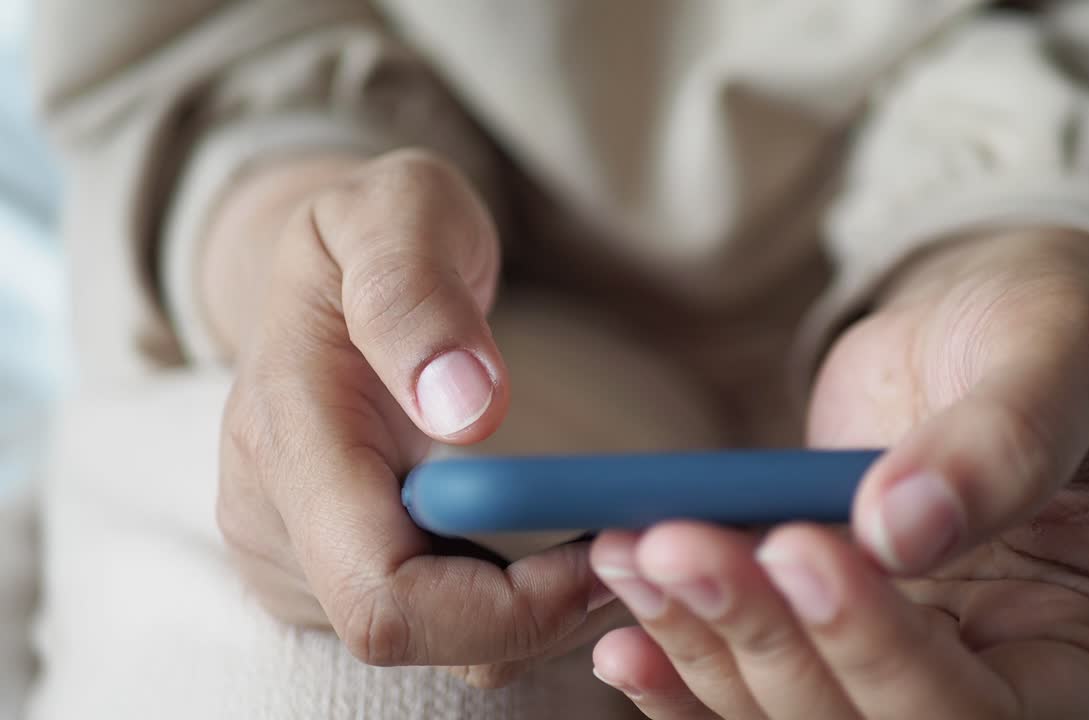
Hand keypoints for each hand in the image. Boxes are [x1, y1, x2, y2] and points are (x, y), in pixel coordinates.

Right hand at [211, 150, 611, 680]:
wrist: (330, 264)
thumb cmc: (371, 228)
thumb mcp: (395, 210)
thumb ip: (416, 293)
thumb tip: (466, 409)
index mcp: (287, 438)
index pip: (384, 596)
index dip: (505, 607)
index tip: (602, 547)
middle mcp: (274, 521)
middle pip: (415, 635)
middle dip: (537, 612)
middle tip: (626, 540)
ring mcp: (296, 555)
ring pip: (433, 644)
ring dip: (534, 612)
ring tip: (598, 533)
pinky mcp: (330, 570)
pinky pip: (432, 626)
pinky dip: (511, 604)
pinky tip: (555, 546)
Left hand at [589, 230, 1088, 717]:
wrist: (978, 328)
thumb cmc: (1049, 334)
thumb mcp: (1061, 357)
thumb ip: (1004, 442)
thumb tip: (899, 527)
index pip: (982, 712)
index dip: (881, 647)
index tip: (798, 545)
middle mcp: (995, 691)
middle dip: (766, 647)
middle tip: (677, 549)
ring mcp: (895, 676)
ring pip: (787, 718)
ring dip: (701, 645)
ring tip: (632, 553)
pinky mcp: (822, 647)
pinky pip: (748, 691)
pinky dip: (682, 669)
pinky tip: (623, 635)